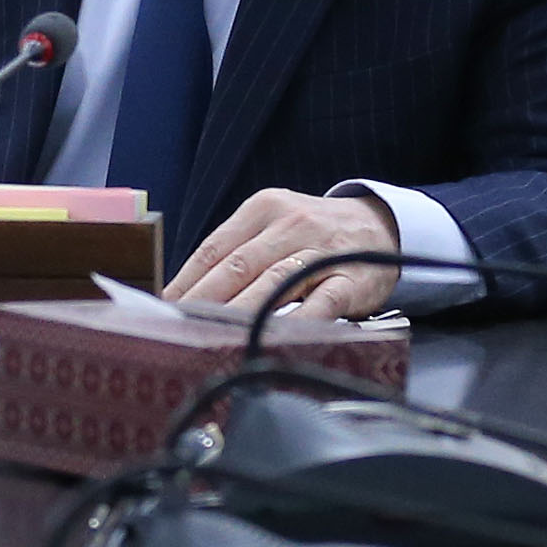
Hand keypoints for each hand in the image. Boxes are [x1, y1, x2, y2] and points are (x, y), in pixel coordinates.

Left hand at [170, 190, 399, 319]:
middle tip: (180, 329)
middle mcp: (291, 223)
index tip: (164, 310)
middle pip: (238, 266)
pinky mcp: (351, 276)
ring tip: (214, 337)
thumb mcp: (274, 226)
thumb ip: (237, 253)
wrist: (382, 225)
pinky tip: (275, 338)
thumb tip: (186, 294)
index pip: (214, 248)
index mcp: (263, 208)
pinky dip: (297, 322)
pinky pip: (322, 302)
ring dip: (240, 313)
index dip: (186, 281)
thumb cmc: (314, 235)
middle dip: (204, 302)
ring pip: (273, 283)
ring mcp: (322, 249)